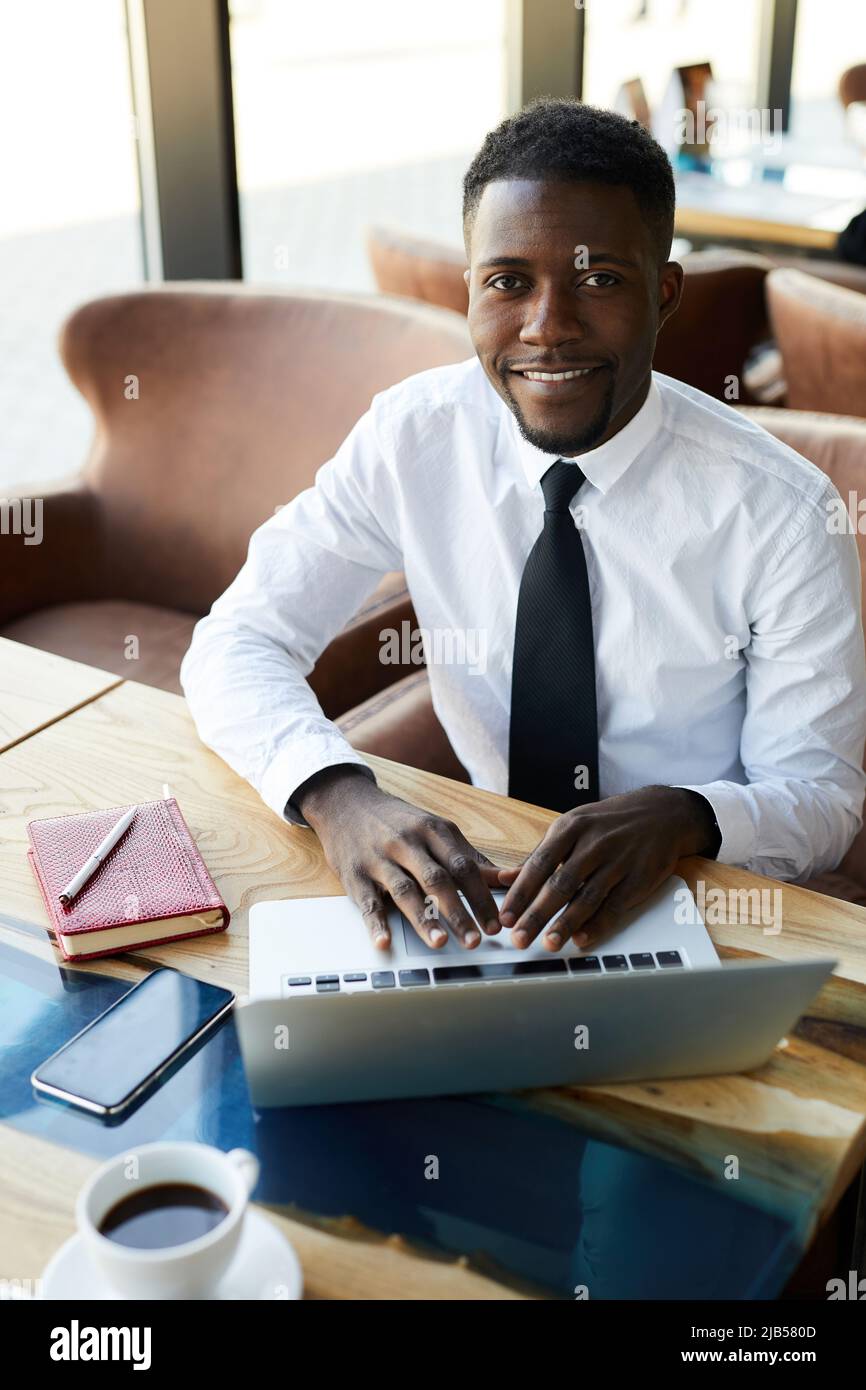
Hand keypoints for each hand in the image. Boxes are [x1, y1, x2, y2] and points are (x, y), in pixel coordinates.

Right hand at [297, 766, 502, 950]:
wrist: (346, 802)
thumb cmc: (398, 821)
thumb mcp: (435, 828)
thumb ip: (469, 856)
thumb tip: (508, 877)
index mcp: (432, 830)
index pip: (462, 866)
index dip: (481, 896)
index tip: (496, 922)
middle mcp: (406, 843)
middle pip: (436, 880)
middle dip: (458, 912)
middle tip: (475, 940)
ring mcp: (379, 859)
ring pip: (404, 891)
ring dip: (423, 919)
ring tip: (439, 942)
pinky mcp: (355, 875)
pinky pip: (367, 901)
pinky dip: (375, 923)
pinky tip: (384, 940)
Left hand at [496, 786, 718, 952]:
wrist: (663, 813)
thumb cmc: (609, 823)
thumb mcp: (572, 827)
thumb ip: (539, 855)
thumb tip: (504, 878)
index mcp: (571, 827)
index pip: (539, 864)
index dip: (521, 893)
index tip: (505, 917)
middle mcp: (593, 843)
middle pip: (560, 884)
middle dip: (537, 914)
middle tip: (519, 937)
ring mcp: (618, 860)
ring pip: (587, 896)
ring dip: (566, 923)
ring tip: (548, 943)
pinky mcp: (639, 877)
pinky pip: (615, 904)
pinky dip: (598, 924)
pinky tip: (582, 938)